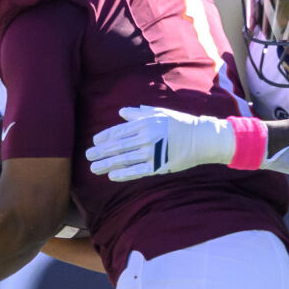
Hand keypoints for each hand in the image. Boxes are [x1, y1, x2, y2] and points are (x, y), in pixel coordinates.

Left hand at [86, 105, 236, 180]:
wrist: (201, 139)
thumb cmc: (179, 124)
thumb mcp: (159, 113)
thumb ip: (138, 114)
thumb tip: (121, 113)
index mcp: (145, 123)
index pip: (120, 131)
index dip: (105, 137)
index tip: (95, 141)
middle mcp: (146, 137)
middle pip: (118, 146)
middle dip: (101, 151)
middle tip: (88, 156)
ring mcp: (152, 153)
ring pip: (124, 159)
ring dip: (107, 164)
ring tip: (94, 168)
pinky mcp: (159, 166)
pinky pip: (137, 172)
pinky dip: (124, 174)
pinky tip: (112, 176)